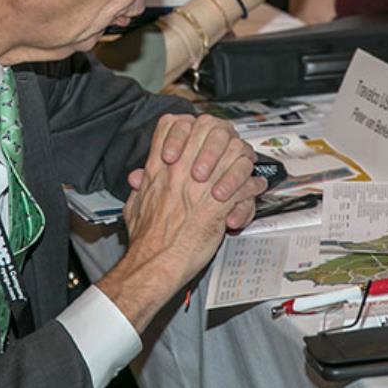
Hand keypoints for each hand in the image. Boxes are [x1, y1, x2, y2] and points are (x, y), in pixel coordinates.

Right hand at [103, 115, 266, 328]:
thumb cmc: (145, 241)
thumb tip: (139, 180)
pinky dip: (253, 187)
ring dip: (242, 161)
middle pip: (209, 130)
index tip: (196, 133)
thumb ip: (140, 188)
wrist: (154, 263)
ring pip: (234, 153)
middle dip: (222, 136)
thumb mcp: (133, 205)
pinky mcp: (219, 206)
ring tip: (244, 167)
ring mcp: (202, 187)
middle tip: (226, 146)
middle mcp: (182, 172)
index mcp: (159, 169)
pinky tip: (253, 189)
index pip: (173, 124)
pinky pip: (246, 186)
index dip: (188, 124)